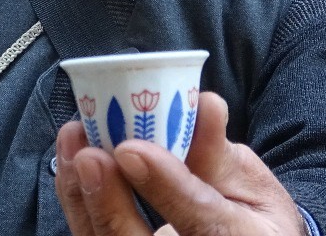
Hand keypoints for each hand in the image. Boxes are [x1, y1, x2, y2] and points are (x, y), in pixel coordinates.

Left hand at [55, 92, 307, 235]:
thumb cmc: (251, 219)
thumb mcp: (254, 187)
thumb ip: (221, 153)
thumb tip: (204, 103)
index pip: (200, 219)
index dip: (165, 185)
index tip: (133, 150)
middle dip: (108, 202)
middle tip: (90, 155)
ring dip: (81, 195)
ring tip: (73, 142)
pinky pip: (94, 235)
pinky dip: (78, 200)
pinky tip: (71, 161)